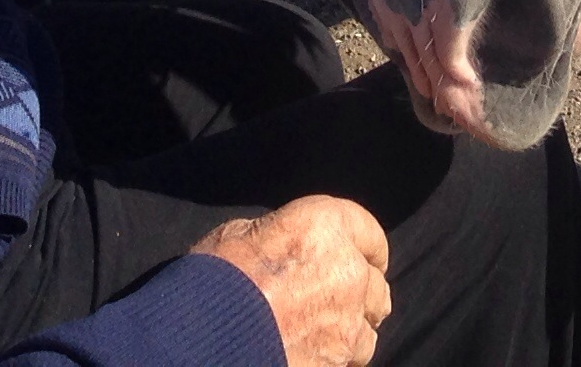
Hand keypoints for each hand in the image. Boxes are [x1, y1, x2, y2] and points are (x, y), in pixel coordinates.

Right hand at [192, 195, 390, 366]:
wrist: (205, 336)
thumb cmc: (214, 279)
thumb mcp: (242, 234)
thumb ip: (283, 237)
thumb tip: (289, 249)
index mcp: (327, 226)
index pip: (369, 233)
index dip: (366, 248)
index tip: (364, 258)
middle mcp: (348, 271)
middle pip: (375, 285)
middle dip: (360, 292)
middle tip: (336, 300)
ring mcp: (347, 322)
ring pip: (367, 329)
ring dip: (350, 329)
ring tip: (324, 334)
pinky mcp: (338, 362)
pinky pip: (350, 361)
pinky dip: (337, 359)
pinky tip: (314, 354)